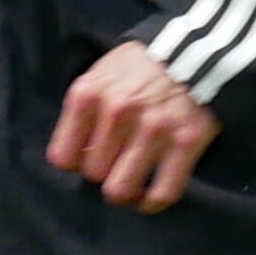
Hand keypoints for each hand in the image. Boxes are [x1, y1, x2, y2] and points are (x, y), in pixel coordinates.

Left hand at [46, 40, 220, 213]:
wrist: (193, 52)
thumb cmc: (140, 66)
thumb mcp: (101, 72)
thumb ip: (84, 107)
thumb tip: (76, 151)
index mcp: (89, 94)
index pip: (63, 157)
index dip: (76, 162)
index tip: (89, 157)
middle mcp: (117, 112)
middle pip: (93, 174)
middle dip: (103, 173)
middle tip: (116, 163)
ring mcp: (152, 130)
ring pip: (121, 190)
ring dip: (125, 191)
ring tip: (131, 183)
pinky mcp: (185, 144)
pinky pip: (162, 193)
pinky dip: (153, 202)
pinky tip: (150, 197)